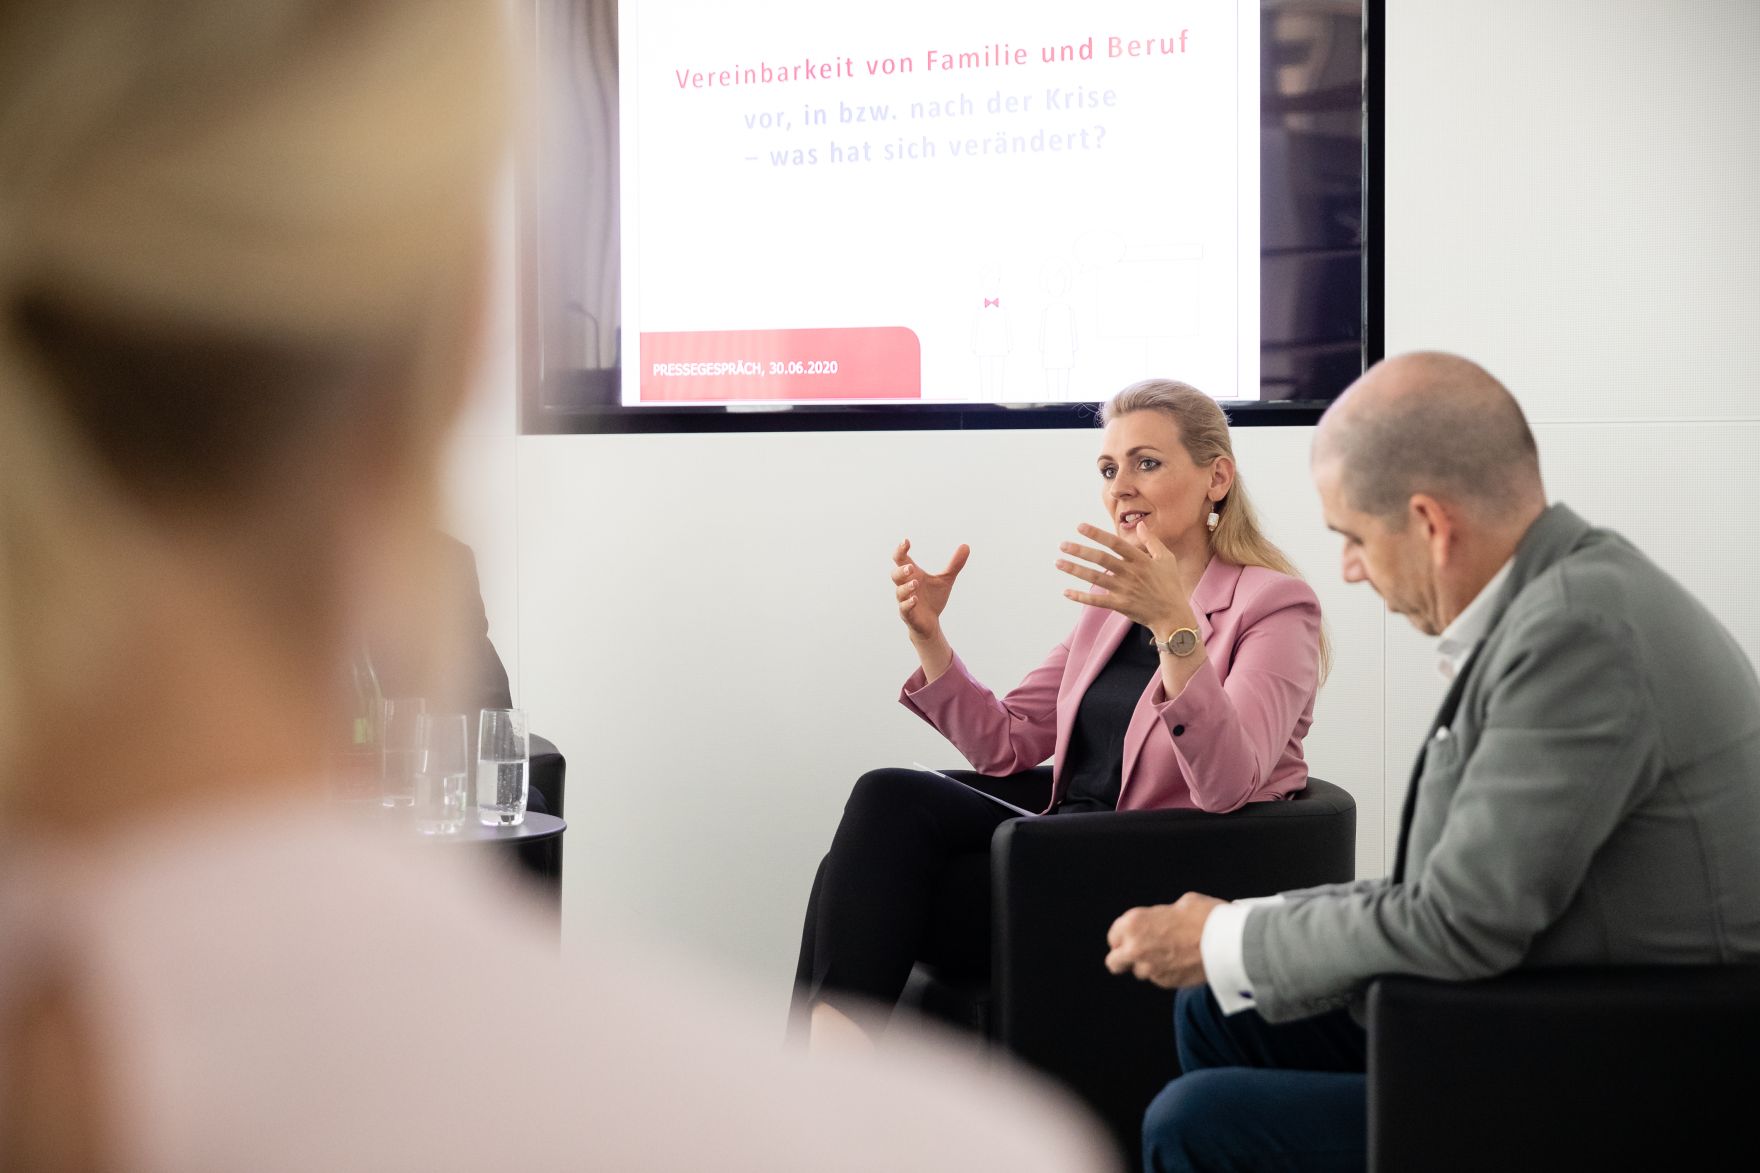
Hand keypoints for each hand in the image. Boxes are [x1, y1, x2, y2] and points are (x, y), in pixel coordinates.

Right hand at [892, 538, 968, 641]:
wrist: (930, 623)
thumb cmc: (933, 598)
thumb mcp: (946, 580)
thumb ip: (954, 565)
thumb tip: (966, 546)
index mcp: (912, 575)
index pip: (901, 559)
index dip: (901, 550)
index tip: (906, 541)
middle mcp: (905, 586)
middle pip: (895, 575)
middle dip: (902, 570)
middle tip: (911, 567)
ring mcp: (905, 600)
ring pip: (900, 591)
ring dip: (906, 587)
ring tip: (916, 583)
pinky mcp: (908, 614)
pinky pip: (904, 608)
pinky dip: (908, 603)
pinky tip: (916, 599)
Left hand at [1057, 523, 1197, 635]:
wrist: (1173, 615)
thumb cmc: (1170, 585)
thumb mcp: (1166, 559)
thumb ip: (1152, 540)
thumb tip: (1140, 524)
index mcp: (1140, 560)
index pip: (1114, 543)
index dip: (1096, 534)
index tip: (1080, 527)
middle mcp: (1130, 573)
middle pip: (1101, 559)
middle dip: (1080, 551)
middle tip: (1062, 545)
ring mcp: (1124, 590)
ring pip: (1095, 578)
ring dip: (1075, 570)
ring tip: (1059, 562)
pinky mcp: (1120, 605)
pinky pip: (1096, 601)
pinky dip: (1081, 597)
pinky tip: (1066, 592)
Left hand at [1104, 893, 1223, 987]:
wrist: (1227, 942)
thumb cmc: (1206, 917)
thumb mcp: (1181, 904)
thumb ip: (1163, 915)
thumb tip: (1166, 920)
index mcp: (1134, 923)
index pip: (1114, 936)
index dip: (1123, 936)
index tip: (1133, 937)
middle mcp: (1135, 948)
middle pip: (1115, 962)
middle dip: (1123, 958)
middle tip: (1138, 953)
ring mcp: (1150, 968)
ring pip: (1140, 972)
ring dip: (1149, 965)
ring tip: (1170, 954)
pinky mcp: (1166, 982)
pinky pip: (1160, 979)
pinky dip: (1167, 973)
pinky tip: (1183, 961)